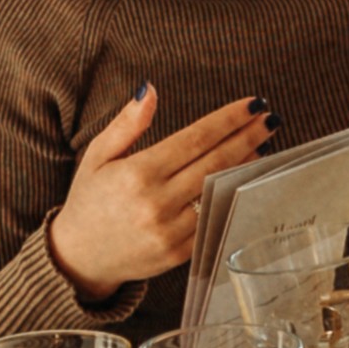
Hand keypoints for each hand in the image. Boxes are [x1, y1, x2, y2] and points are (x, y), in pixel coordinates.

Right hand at [55, 76, 266, 295]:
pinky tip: (245, 182)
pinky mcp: (178, 254)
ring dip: (246, 167)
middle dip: (248, 137)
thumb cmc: (89, 201)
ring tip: (264, 146)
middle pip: (216, 163)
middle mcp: (157, 203)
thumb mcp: (97, 156)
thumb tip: (150, 88)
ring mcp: (170, 232)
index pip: (196, 138)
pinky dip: (232, 199)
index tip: (253, 104)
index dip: (228, 119)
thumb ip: (127, 123)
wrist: (78, 259)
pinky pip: (215, 222)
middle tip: (271, 118)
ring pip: (220, 192)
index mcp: (138, 173)